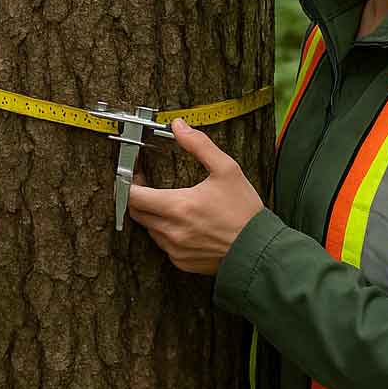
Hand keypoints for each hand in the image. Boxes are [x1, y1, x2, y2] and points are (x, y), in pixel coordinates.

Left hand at [126, 119, 262, 274]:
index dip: (128, 183)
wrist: (259, 250)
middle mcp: (171, 231)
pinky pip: (163, 245)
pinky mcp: (181, 262)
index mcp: (178, 207)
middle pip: (136, 213)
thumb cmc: (244, 212)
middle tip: (147, 185)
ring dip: (152, 215)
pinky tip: (182, 223)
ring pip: (149, 229)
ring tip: (168, 203)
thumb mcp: (226, 170)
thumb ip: (199, 145)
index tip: (134, 175)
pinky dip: (166, 233)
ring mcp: (175, 249)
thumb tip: (179, 126)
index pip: (133, 196)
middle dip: (137, 197)